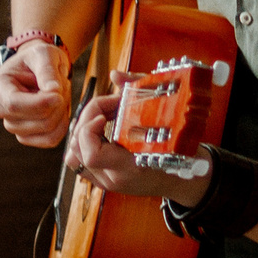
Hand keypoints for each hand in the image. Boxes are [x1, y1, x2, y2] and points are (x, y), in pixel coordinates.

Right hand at [0, 39, 72, 147]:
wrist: (40, 68)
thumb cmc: (39, 57)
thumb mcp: (44, 53)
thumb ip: (47, 70)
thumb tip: (53, 92)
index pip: (14, 104)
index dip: (40, 103)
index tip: (59, 94)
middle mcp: (0, 109)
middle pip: (35, 119)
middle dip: (57, 103)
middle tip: (62, 86)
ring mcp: (12, 125)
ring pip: (45, 130)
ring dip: (61, 112)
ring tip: (59, 94)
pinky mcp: (25, 136)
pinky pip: (49, 140)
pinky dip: (62, 126)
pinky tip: (60, 110)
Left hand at [68, 84, 210, 203]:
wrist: (184, 178)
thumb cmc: (179, 148)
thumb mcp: (166, 118)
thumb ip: (138, 91)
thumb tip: (114, 75)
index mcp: (133, 167)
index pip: (93, 154)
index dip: (90, 131)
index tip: (104, 115)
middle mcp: (115, 178)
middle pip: (78, 152)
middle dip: (86, 121)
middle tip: (107, 106)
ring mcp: (107, 182)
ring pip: (74, 158)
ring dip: (82, 132)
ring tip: (101, 116)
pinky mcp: (102, 180)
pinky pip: (80, 162)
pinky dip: (83, 142)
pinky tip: (98, 128)